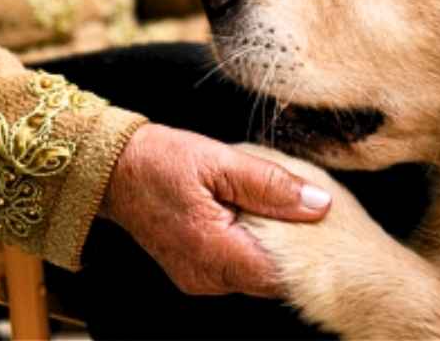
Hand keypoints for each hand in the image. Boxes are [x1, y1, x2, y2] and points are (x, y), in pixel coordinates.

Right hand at [100, 124, 331, 297]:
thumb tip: (319, 204)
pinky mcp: (196, 272)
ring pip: (255, 274)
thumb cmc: (161, 161)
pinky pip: (237, 268)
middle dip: (294, 250)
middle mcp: (207, 277)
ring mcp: (199, 279)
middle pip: (271, 279)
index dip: (310, 255)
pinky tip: (253, 217)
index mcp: (213, 252)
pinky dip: (251, 246)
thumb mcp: (221, 161)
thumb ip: (272, 185)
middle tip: (306, 211)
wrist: (113, 170)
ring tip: (278, 209)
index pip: (280, 276)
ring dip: (272, 247)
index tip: (325, 228)